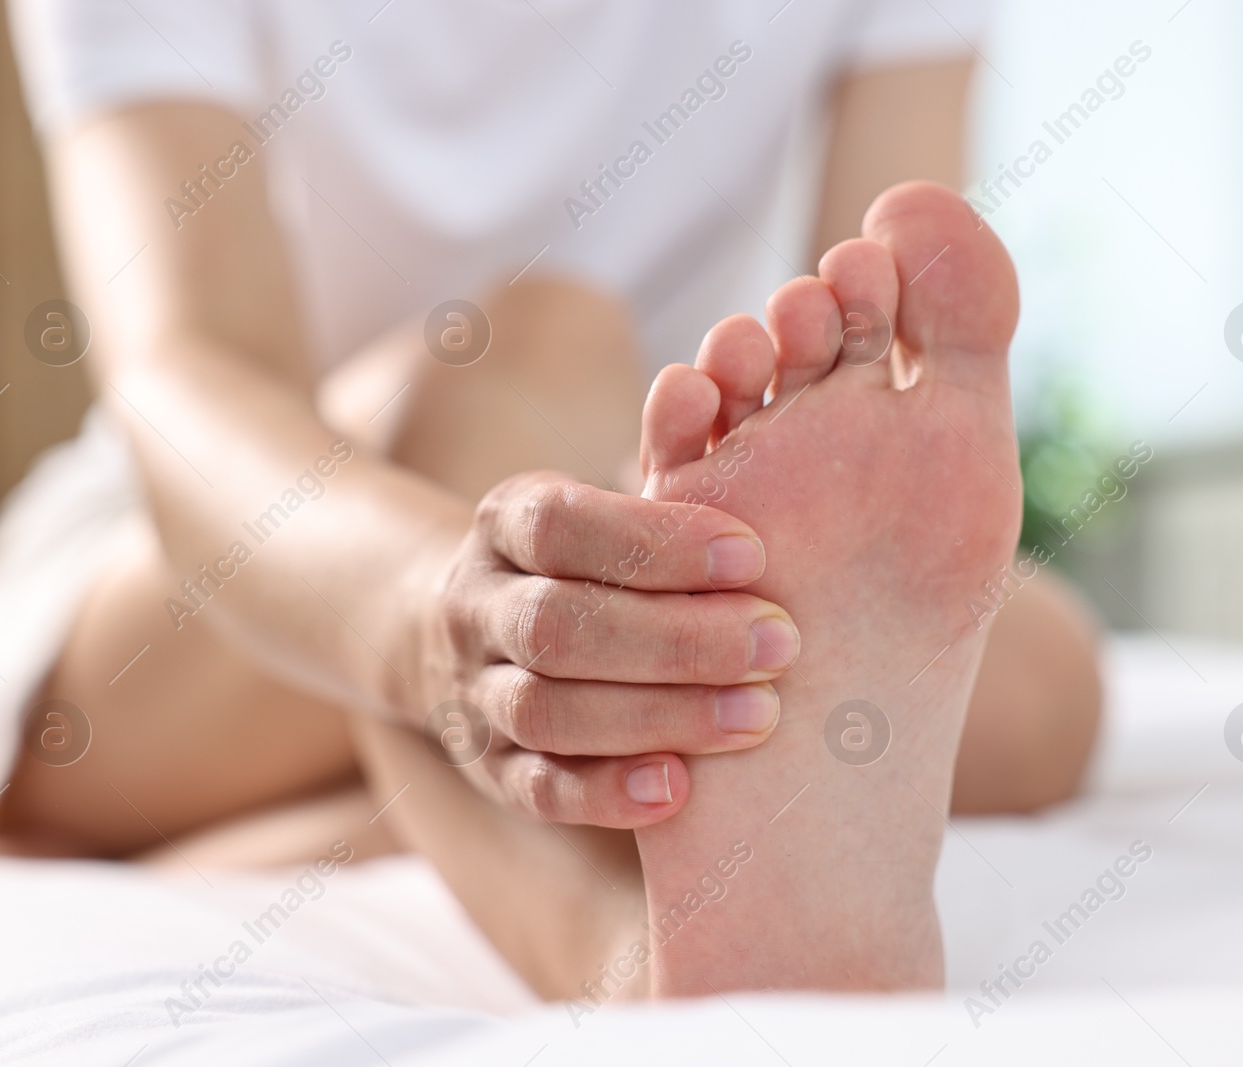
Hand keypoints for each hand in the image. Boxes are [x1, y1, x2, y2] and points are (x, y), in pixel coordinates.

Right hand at [424, 471, 798, 827]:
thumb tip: (726, 404)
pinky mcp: (486, 769)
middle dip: (675, 639)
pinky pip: (534, 788)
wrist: (462, 631)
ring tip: (758, 716)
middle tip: (780, 643)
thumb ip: (666, 478)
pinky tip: (678, 792)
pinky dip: (603, 793)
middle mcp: (477, 604)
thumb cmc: (585, 558)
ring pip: (545, 710)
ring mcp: (473, 691)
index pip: (564, 526)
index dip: (657, 541)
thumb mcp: (606, 507)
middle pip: (558, 626)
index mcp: (507, 522)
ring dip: (656, 716)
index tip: (754, 553)